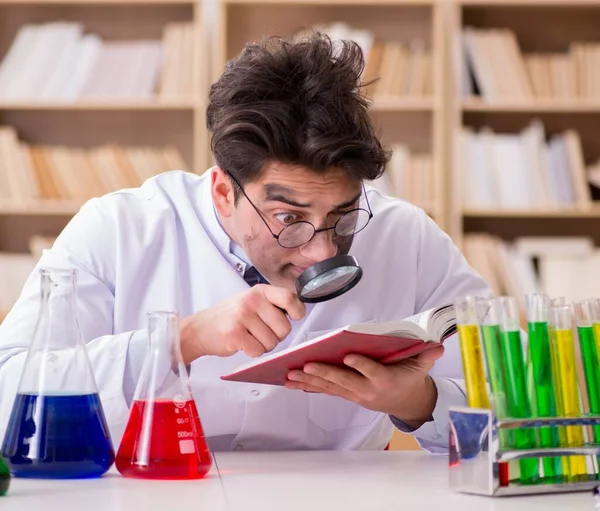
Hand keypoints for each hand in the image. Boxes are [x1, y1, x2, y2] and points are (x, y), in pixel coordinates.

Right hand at [179, 284, 305, 362]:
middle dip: (277, 337)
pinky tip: (242, 344)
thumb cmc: (230, 316)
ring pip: (272, 342)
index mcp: (260, 291)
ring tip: (250, 337)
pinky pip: (258, 351)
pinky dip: (253, 352)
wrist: (200, 328)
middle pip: (284, 328)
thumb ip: (273, 304)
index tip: (293, 318)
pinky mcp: (235, 333)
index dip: (297, 311)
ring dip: (264, 346)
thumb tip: (298, 311)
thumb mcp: (252, 301)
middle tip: (262, 333)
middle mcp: (252, 301)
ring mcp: (243, 316)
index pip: (289, 298)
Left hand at [285, 345, 443, 427]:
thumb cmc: (410, 378)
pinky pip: (326, 390)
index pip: (373, 372)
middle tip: (306, 364)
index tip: (348, 357)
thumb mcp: (421, 367)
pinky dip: (309, 386)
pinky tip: (292, 382)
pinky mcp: (347, 395)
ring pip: (330, 386)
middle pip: (344, 381)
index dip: (361, 365)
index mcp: (386, 380)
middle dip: (324, 373)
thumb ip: (426, 355)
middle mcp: (367, 390)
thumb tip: (436, 345)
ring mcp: (355, 394)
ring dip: (309, 380)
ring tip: (290, 374)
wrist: (407, 403)